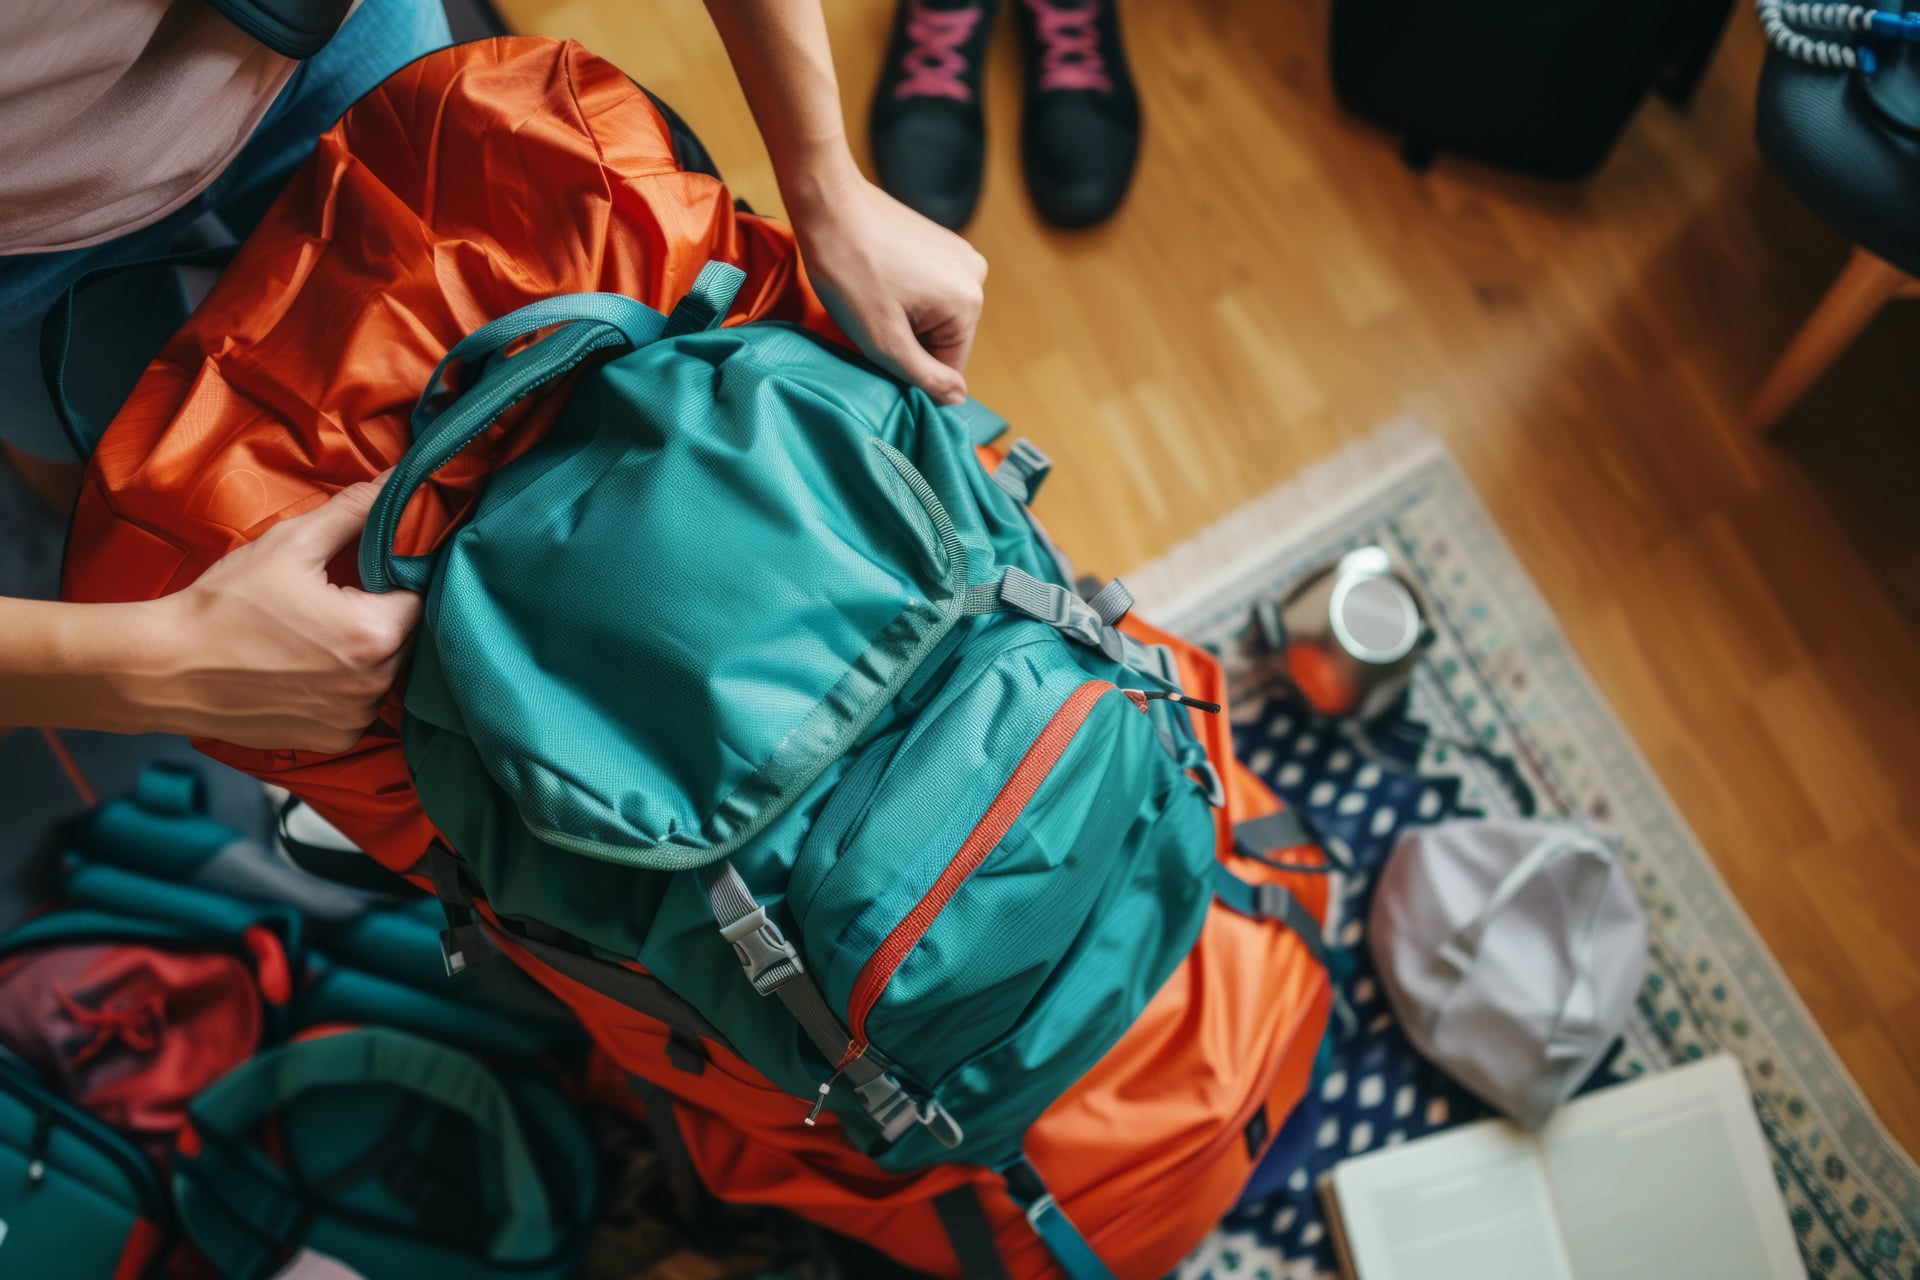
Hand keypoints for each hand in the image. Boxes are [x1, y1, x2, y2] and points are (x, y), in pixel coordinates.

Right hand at [130, 477, 422, 751]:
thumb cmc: (226, 604)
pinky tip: (306, 668)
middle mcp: (375, 684)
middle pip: (405, 637)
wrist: (167, 668)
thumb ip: (353, 512)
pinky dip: (344, 687)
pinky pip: (360, 705)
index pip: (418, 595)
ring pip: (384, 672)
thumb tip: (395, 481)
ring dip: (363, 653)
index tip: (364, 572)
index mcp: (375, 634)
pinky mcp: (335, 739)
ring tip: (314, 635)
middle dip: (379, 614)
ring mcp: (355, 718)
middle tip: (331, 600)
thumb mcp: (291, 544)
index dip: (394, 579)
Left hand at [789, 170, 987, 404]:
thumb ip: (926, 378)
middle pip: (943, 339)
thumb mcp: (884, 341)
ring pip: (933, 315)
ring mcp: (959, 254)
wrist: (828, 205)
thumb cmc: (849, 271)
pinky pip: (928, 290)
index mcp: (968, 302)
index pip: (948, 367)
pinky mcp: (941, 242)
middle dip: (907, 338)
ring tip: (872, 295)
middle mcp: (975, 276)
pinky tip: (878, 279)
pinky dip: (903, 294)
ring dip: (903, 317)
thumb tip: (958, 399)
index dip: (909, 366)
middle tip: (871, 317)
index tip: (879, 342)